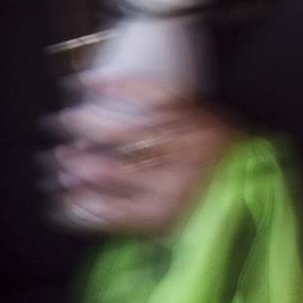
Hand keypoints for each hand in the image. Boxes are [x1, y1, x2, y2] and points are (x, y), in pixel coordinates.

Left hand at [50, 98, 234, 240]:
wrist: (248, 215)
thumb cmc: (225, 167)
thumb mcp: (214, 131)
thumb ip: (179, 115)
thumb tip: (119, 95)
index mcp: (204, 130)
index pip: (158, 99)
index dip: (119, 87)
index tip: (85, 82)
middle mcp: (188, 158)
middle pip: (125, 132)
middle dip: (84, 123)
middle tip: (57, 120)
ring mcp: (171, 190)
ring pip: (110, 171)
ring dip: (73, 164)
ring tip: (54, 159)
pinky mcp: (157, 220)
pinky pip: (109, 211)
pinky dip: (80, 204)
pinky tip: (61, 197)